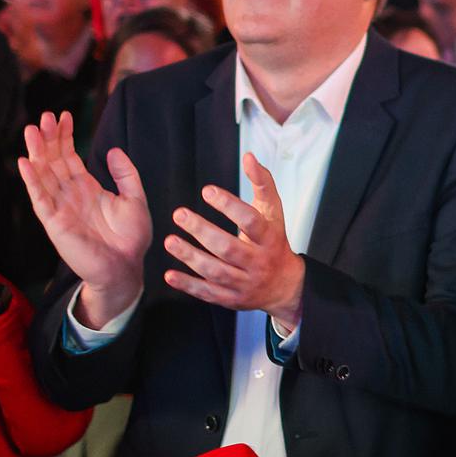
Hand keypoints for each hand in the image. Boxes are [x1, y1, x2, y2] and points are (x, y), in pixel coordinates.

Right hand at [19, 112, 151, 329]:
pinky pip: (40, 198)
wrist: (126, 267)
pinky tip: (26, 163)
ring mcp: (60, 207)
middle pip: (53, 161)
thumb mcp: (134, 199)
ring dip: (37, 152)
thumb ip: (126, 175)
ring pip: (43, 174)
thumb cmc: (131, 238)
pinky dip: (32, 181)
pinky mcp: (55, 222)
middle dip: (48, 138)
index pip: (70, 157)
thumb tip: (113, 150)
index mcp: (86, 188)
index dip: (65, 137)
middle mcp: (70, 194)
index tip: (64, 116)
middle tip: (44, 116)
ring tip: (32, 130)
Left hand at [162, 153, 305, 330]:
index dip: (230, 206)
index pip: (251, 221)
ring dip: (191, 257)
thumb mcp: (274, 212)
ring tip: (170, 241)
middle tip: (179, 214)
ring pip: (217, 271)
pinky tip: (170, 275)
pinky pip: (209, 293)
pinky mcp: (232, 298)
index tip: (207, 191)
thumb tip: (249, 157)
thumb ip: (262, 184)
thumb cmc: (274, 242)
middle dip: (203, 231)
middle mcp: (258, 261)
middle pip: (230, 248)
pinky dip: (189, 285)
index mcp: (269, 238)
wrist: (285, 285)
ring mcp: (245, 282)